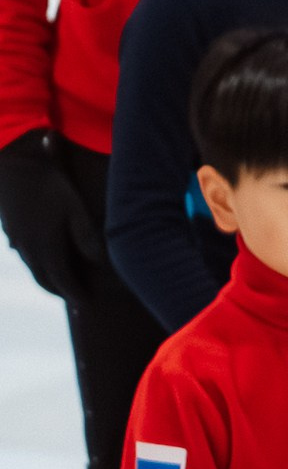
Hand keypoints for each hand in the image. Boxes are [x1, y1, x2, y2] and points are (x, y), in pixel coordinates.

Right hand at [0, 129, 102, 306]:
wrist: (11, 163)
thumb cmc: (48, 184)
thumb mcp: (74, 208)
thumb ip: (85, 236)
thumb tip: (97, 262)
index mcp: (45, 248)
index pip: (63, 281)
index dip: (76, 294)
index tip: (87, 305)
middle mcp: (27, 249)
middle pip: (45, 280)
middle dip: (61, 292)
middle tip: (77, 299)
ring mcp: (16, 239)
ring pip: (32, 268)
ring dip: (47, 279)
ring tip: (61, 283)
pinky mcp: (10, 228)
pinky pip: (24, 255)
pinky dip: (37, 263)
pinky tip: (42, 258)